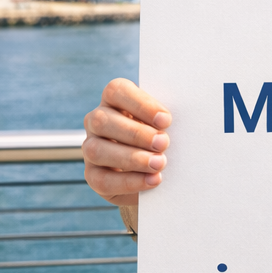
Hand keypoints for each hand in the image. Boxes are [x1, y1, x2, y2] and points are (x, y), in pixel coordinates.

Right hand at [83, 78, 171, 206]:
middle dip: (136, 133)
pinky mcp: (92, 175)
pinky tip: (152, 180)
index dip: (141, 105)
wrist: (153, 167)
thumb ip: (165, 120)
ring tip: (159, 164)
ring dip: (132, 158)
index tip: (166, 120)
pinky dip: (129, 182)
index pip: (116, 91)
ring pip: (97, 150)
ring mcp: (90, 148)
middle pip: (103, 121)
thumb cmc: (161, 135)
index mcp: (114, 100)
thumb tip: (181, 124)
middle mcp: (97, 121)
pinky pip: (102, 180)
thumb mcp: (163, 123)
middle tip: (163, 143)